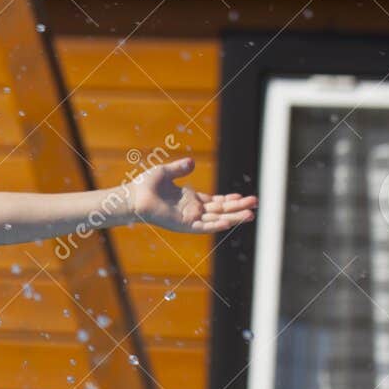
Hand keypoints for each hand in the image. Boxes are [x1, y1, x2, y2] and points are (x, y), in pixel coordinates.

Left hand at [126, 156, 256, 233]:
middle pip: (221, 210)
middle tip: (255, 204)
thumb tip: (192, 162)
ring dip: (233, 217)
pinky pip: (202, 226)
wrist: (133, 196)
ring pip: (216, 219)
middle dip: (238, 208)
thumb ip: (180, 168)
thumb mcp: (166, 173)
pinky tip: (228, 222)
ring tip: (250, 214)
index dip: (230, 200)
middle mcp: (192, 210)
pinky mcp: (183, 224)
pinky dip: (215, 225)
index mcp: (191, 199)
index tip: (243, 197)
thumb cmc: (146, 186)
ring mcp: (189, 218)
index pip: (216, 202)